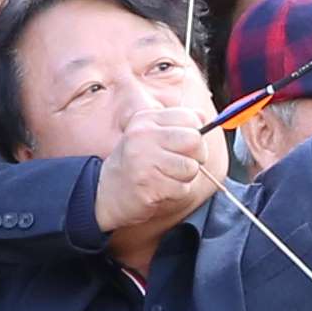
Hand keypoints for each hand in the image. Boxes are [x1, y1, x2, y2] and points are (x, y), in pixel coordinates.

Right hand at [97, 120, 225, 240]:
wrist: (107, 193)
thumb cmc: (137, 163)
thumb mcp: (153, 135)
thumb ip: (179, 124)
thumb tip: (204, 117)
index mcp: (146, 120)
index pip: (191, 118)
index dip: (197, 134)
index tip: (186, 145)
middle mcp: (142, 136)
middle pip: (195, 141)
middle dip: (197, 156)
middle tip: (181, 164)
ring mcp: (143, 160)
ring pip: (191, 167)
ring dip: (185, 177)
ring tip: (166, 177)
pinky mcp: (147, 185)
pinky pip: (182, 188)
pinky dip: (177, 192)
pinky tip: (160, 189)